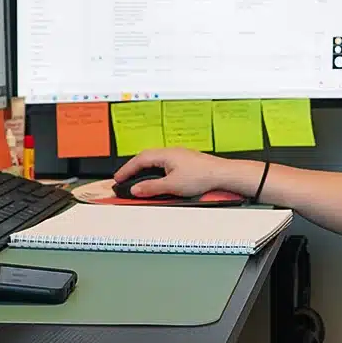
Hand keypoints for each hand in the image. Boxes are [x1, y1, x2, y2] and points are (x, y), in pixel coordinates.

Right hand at [113, 147, 232, 198]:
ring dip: (145, 170)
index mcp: (166, 154)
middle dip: (134, 169)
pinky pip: (165, 165)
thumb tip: (136, 189)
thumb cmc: (202, 176)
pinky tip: (158, 180)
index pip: (139, 160)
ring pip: (156, 161)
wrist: (223, 175)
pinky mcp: (187, 163)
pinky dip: (156, 172)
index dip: (127, 170)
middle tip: (124, 179)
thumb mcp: (172, 186)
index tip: (118, 178)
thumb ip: (152, 188)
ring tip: (138, 180)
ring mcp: (180, 157)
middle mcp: (172, 152)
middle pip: (146, 158)